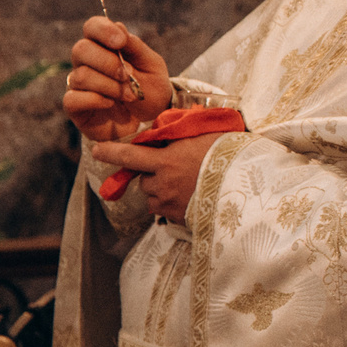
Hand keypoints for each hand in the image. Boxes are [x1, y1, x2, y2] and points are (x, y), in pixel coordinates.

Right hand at [65, 15, 172, 141]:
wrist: (150, 120)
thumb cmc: (150, 89)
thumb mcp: (151, 64)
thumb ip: (134, 46)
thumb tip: (117, 25)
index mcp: (105, 46)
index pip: (92, 27)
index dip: (102, 30)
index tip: (120, 42)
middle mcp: (87, 63)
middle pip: (80, 49)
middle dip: (107, 62)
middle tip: (128, 75)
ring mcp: (78, 84)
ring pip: (81, 76)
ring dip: (110, 86)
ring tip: (130, 95)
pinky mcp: (75, 106)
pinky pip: (73, 98)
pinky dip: (96, 100)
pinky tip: (111, 104)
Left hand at [93, 129, 223, 221]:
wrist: (250, 185)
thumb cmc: (230, 155)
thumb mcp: (205, 135)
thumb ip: (180, 133)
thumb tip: (165, 128)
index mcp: (166, 162)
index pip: (130, 155)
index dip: (110, 152)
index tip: (96, 150)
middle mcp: (162, 184)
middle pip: (144, 179)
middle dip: (153, 173)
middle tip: (177, 167)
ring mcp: (169, 203)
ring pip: (153, 196)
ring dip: (162, 189)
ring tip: (188, 182)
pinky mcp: (177, 218)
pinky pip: (165, 209)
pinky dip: (171, 203)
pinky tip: (191, 195)